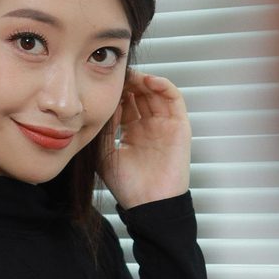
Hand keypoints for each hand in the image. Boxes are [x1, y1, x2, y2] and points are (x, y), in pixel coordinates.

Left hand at [97, 70, 191, 208]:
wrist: (149, 203)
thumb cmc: (127, 186)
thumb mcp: (106, 154)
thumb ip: (102, 130)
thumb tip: (99, 105)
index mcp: (132, 133)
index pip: (125, 104)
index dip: (115, 93)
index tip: (103, 84)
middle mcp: (149, 127)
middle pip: (140, 95)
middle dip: (129, 83)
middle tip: (117, 75)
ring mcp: (164, 126)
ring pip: (156, 93)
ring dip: (144, 81)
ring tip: (131, 76)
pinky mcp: (179, 126)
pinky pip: (174, 99)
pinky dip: (163, 86)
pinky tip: (149, 82)